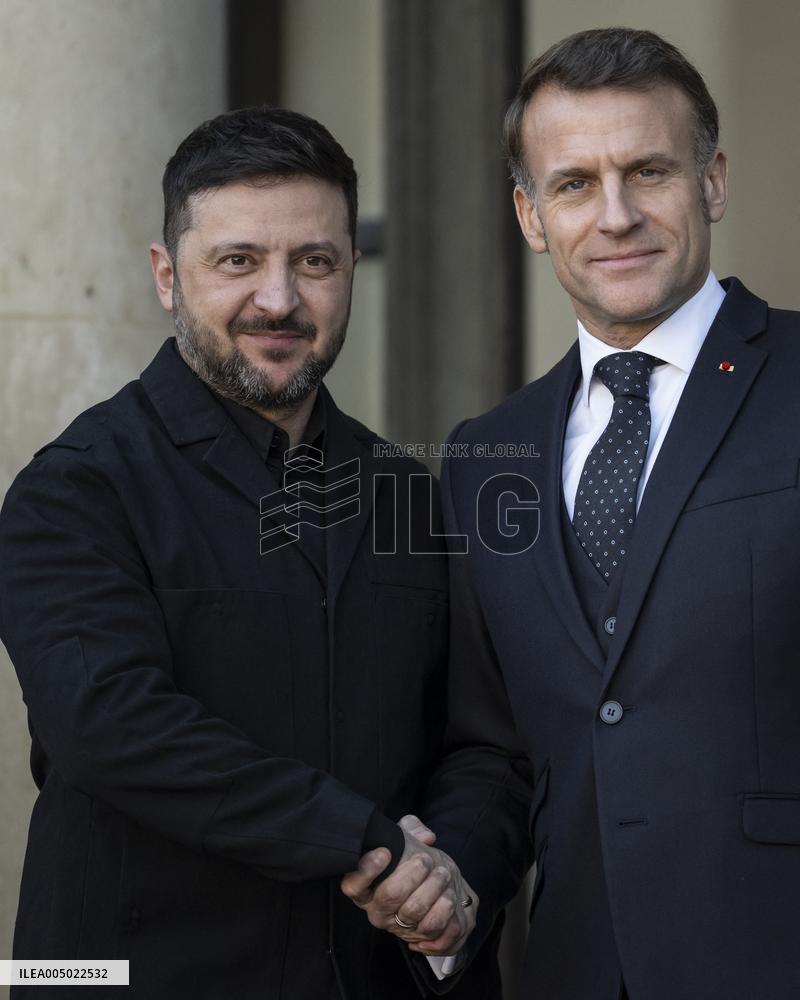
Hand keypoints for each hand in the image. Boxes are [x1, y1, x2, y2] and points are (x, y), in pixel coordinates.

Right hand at [340, 814, 477, 955]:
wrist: (432, 889)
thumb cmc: (411, 862)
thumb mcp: (406, 839)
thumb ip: (411, 828)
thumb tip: (425, 836)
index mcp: (365, 888)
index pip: (353, 886)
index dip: (367, 870)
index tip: (385, 852)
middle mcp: (377, 910)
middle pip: (390, 895)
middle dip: (413, 872)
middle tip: (426, 859)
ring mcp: (398, 927)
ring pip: (414, 911)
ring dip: (433, 887)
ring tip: (443, 873)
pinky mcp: (420, 937)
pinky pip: (433, 929)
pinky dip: (445, 909)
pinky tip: (449, 894)